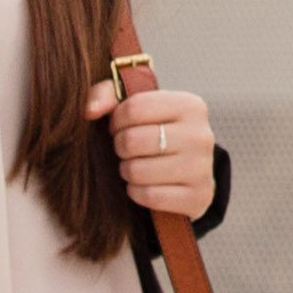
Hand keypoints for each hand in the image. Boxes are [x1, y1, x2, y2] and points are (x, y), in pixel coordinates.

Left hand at [97, 73, 218, 216]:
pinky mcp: (198, 198)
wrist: (189, 173)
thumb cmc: (157, 133)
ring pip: (138, 171)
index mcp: (190, 106)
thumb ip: (109, 95)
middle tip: (126, 149)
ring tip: (135, 166)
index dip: (116, 120)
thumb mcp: (139, 107)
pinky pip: (149, 196)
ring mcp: (202, 168)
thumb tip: (89, 110)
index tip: (120, 127)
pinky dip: (137, 193)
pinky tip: (143, 185)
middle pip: (132, 140)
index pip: (134, 108)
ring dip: (127, 171)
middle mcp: (201, 135)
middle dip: (120, 147)